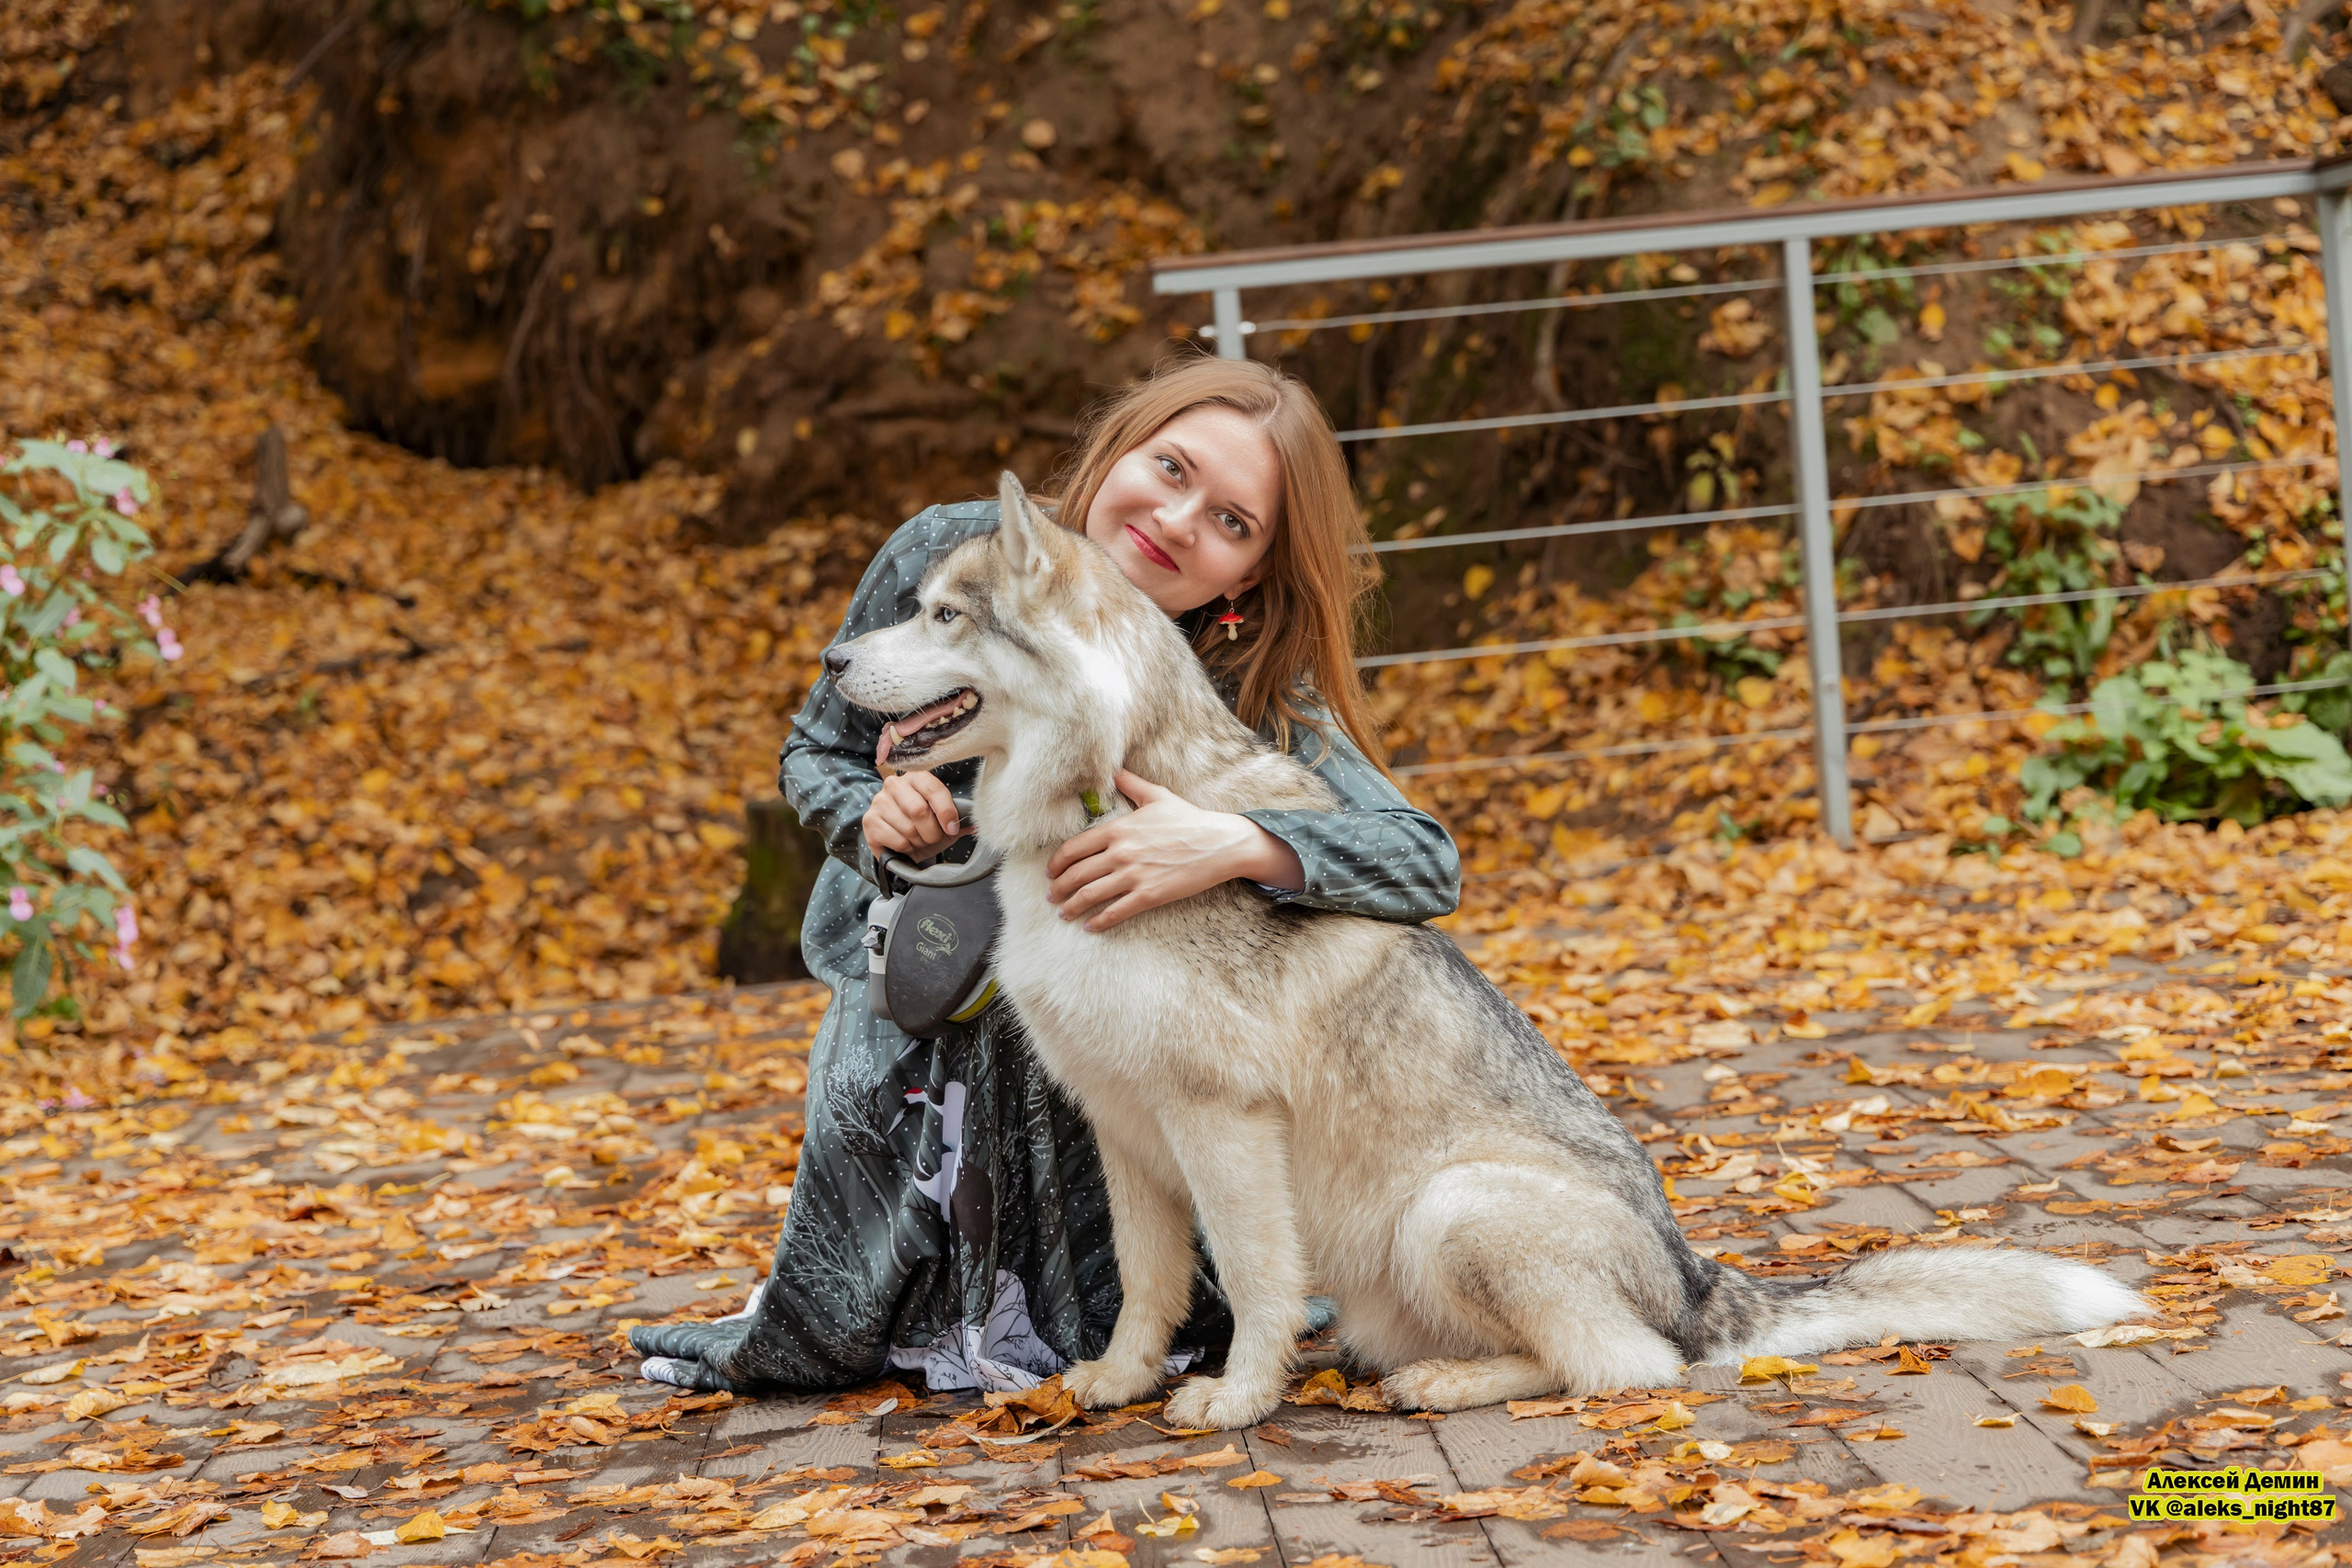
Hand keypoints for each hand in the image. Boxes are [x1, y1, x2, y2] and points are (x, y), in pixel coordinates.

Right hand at [863, 771, 966, 861]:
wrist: (902, 843)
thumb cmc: (926, 827)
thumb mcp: (945, 821)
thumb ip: (960, 820)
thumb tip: (976, 825)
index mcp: (917, 777)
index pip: (933, 789)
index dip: (946, 812)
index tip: (952, 829)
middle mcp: (894, 784)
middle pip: (919, 810)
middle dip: (932, 832)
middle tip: (933, 838)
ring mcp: (879, 802)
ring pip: (908, 829)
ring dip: (919, 842)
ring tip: (918, 841)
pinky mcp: (869, 821)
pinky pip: (896, 840)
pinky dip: (906, 848)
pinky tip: (904, 845)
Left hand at [1045, 769, 1303, 930]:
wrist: (1218, 843)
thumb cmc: (1188, 820)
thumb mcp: (1157, 796)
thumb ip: (1130, 784)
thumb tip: (1113, 770)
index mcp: (1119, 829)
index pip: (1074, 848)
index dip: (1057, 864)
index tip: (1050, 873)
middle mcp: (1121, 852)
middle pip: (1077, 874)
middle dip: (1058, 888)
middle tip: (1051, 897)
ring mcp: (1134, 875)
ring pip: (1090, 895)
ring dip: (1072, 906)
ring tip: (1064, 913)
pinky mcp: (1149, 895)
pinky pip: (1116, 912)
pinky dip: (1098, 922)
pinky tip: (1089, 927)